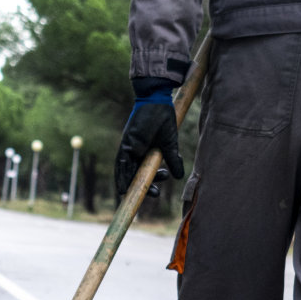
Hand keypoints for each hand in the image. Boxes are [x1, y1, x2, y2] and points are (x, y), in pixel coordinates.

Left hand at [115, 80, 183, 200]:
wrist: (158, 103)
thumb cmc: (164, 121)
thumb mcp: (170, 145)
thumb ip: (173, 160)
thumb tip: (179, 176)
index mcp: (146, 152)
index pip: (144, 173)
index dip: (149, 184)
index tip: (156, 192)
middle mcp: (135, 152)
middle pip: (135, 175)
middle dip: (144, 187)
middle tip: (156, 193)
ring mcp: (129, 148)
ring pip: (126, 172)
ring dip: (128, 185)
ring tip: (133, 196)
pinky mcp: (126, 143)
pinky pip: (120, 163)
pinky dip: (121, 176)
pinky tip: (122, 188)